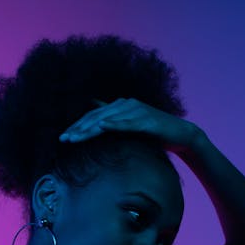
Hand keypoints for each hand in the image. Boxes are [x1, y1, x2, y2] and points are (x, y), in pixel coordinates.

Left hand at [59, 98, 199, 155]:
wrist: (181, 135)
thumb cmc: (155, 133)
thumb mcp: (131, 127)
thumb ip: (115, 122)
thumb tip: (97, 117)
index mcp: (120, 106)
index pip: (94, 116)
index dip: (78, 126)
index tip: (63, 137)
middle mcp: (127, 105)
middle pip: (97, 117)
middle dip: (78, 128)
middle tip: (64, 139)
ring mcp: (137, 111)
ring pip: (108, 120)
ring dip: (90, 129)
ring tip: (75, 137)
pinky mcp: (147, 121)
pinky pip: (127, 123)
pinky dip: (114, 124)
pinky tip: (102, 127)